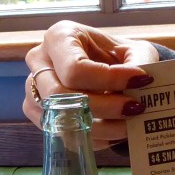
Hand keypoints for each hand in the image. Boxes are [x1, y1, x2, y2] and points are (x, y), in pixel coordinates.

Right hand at [23, 21, 158, 145]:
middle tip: (135, 109)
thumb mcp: (137, 52)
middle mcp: (40, 61)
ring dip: (102, 127)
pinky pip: (64, 135)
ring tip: (129, 124)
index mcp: (61, 36)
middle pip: (63, 96)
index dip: (109, 80)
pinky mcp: (39, 115)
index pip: (76, 68)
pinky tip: (113, 130)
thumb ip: (139, 65)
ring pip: (62, 119)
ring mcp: (34, 89)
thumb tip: (139, 84)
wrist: (114, 73)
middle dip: (105, 108)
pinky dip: (94, 138)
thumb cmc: (121, 58)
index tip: (140, 81)